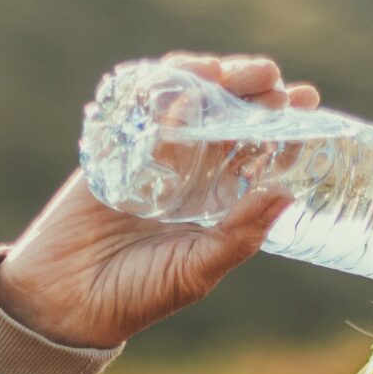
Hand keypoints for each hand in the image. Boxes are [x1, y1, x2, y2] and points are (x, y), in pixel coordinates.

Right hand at [0, 52, 320, 349]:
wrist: (64, 299)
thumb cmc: (136, 295)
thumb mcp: (197, 270)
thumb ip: (239, 235)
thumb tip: (287, 192)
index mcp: (217, 202)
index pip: (257, 152)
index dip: (282, 126)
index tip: (308, 102)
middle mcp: (189, 174)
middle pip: (227, 117)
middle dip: (252, 92)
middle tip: (274, 80)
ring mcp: (152, 156)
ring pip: (188, 103)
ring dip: (214, 82)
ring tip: (238, 73)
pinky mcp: (115, 147)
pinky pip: (141, 107)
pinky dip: (163, 87)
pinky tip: (189, 80)